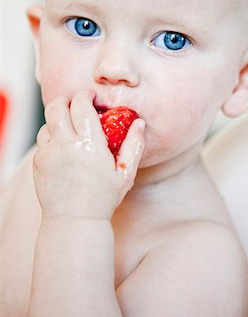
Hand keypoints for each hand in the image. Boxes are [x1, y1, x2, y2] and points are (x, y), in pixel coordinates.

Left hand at [33, 90, 144, 219]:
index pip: (81, 105)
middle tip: (75, 104)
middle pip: (56, 106)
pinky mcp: (39, 163)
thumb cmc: (103, 198)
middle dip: (66, 100)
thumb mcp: (125, 173)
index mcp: (89, 143)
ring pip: (47, 122)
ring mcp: (49, 153)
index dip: (85, 95)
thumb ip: (134, 145)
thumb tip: (140, 123)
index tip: (90, 96)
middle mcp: (65, 144)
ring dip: (57, 118)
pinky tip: (63, 146)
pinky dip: (51, 136)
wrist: (75, 222)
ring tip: (69, 127)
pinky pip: (42, 140)